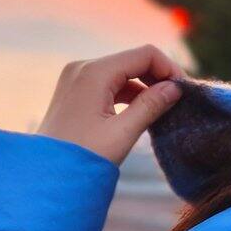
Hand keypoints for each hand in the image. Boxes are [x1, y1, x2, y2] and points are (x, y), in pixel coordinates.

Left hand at [36, 43, 187, 166]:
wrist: (45, 175)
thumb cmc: (81, 158)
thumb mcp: (122, 133)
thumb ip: (151, 106)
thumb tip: (175, 88)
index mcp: (94, 73)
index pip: (144, 55)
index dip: (169, 69)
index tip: (185, 91)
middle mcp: (82, 68)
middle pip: (133, 60)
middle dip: (158, 77)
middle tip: (178, 100)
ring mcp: (76, 78)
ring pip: (121, 72)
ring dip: (144, 86)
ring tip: (163, 108)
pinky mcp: (75, 91)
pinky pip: (109, 84)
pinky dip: (128, 94)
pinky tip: (142, 111)